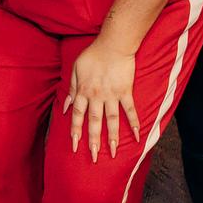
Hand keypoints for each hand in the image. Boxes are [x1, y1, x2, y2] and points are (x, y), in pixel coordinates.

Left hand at [64, 41, 140, 160]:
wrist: (113, 45)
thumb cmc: (92, 56)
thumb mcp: (75, 70)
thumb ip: (70, 89)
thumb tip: (64, 107)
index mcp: (83, 91)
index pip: (77, 115)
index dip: (75, 131)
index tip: (75, 145)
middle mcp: (96, 96)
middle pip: (94, 122)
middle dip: (93, 140)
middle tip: (94, 157)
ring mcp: (112, 95)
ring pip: (112, 120)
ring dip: (113, 137)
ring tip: (114, 152)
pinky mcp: (126, 92)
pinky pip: (130, 110)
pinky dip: (134, 123)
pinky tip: (138, 136)